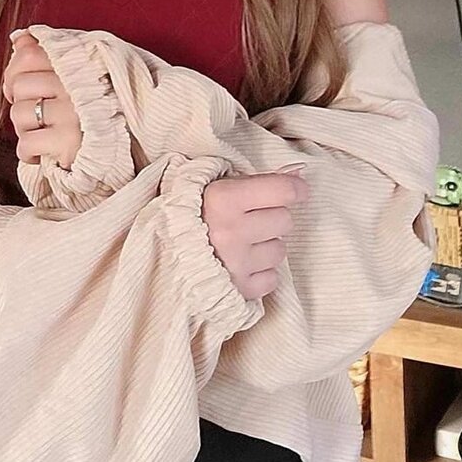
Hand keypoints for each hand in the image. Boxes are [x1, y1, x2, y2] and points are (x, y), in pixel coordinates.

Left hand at [2, 33, 82, 169]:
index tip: (24, 89)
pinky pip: (26, 142)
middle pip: (19, 85)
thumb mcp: (76, 76)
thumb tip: (19, 38)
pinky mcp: (68, 141)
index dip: (15, 72)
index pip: (29, 55)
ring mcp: (72, 112)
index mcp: (79, 63)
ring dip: (25, 130)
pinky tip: (43, 152)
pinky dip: (28, 153)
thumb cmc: (90, 113)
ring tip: (44, 134)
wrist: (117, 155)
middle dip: (21, 104)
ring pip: (18, 113)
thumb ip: (47, 54)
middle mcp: (77, 84)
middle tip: (38, 117)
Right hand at [201, 168, 309, 300]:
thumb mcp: (219, 186)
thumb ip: (259, 178)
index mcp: (222, 199)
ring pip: (280, 250)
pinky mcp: (240, 290)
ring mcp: (236, 263)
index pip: (282, 190)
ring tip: (241, 242)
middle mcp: (230, 231)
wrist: (161, 256)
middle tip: (250, 218)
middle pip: (285, 220)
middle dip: (272, 216)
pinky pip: (272, 278)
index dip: (296, 189)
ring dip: (266, 245)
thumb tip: (300, 172)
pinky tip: (241, 263)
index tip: (297, 190)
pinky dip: (261, 271)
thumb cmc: (194, 214)